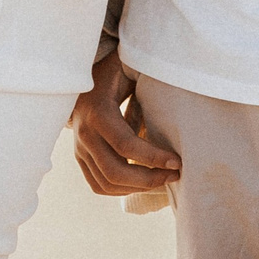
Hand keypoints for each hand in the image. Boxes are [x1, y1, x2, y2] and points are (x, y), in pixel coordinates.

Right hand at [72, 51, 180, 195]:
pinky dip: (121, 189)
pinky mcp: (80, 156)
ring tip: (161, 180)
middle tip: (173, 175)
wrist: (77, 76)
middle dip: (148, 179)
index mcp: (97, 111)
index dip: (153, 157)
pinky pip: (98, 184)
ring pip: (106, 183)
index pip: (125, 144)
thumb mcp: (127, 69)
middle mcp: (85, 133)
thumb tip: (180, 88)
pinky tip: (141, 182)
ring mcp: (80, 147)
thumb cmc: (112, 71)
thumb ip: (147, 81)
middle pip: (115, 171)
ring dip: (137, 187)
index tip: (177, 162)